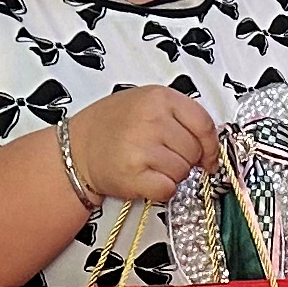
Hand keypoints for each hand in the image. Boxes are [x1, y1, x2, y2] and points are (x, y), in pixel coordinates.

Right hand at [57, 84, 221, 206]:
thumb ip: (178, 115)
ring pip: (183, 172)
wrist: (76, 149)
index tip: (209, 156)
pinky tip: (146, 178)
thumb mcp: (145, 103)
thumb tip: (210, 142)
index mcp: (158, 97)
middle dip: (186, 160)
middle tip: (163, 157)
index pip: (204, 124)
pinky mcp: (134, 174)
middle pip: (194, 150)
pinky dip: (161, 189)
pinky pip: (168, 189)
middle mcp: (151, 119)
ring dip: (172, 175)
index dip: (211, 145)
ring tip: (149, 165)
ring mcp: (142, 147)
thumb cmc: (110, 127)